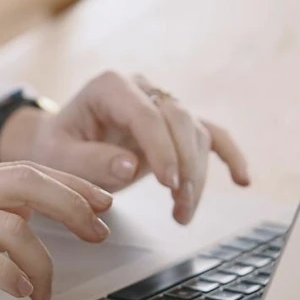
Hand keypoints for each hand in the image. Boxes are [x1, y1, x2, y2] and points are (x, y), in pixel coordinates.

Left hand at [0, 71, 249, 223]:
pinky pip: (210, 134)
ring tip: (182, 213)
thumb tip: (130, 165)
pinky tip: (243, 179)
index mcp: (110, 86)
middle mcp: (141, 88)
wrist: (58, 144)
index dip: (162, 148)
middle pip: (179, 120)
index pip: (147, 114)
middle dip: (185, 165)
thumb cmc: (57, 148)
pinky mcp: (174, 124)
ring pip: (195, 133)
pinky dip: (228, 155)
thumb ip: (90, 160)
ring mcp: (161, 103)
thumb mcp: (59, 157)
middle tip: (180, 204)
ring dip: (196, 175)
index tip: (167, 183)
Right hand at [0, 164, 112, 299]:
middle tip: (101, 230)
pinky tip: (18, 292)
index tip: (102, 200)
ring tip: (46, 289)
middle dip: (74, 205)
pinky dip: (8, 275)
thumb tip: (18, 225)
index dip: (70, 184)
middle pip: (29, 182)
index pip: (26, 169)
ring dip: (41, 260)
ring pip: (10, 223)